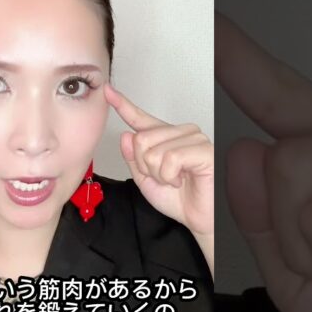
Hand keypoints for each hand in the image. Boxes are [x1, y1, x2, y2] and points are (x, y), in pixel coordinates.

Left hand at [104, 84, 213, 236]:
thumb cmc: (180, 200)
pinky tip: (182, 180)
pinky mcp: (203, 148)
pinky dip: (170, 176)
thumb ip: (134, 159)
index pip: (141, 118)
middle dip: (146, 167)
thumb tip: (126, 135)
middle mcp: (180, 133)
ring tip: (175, 180)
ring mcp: (194, 138)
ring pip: (154, 150)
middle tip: (163, 178)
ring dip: (159, 174)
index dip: (123, 105)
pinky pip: (171, 158)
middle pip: (141, 139)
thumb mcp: (146, 180)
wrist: (201, 219)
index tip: (108, 92)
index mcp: (165, 138)